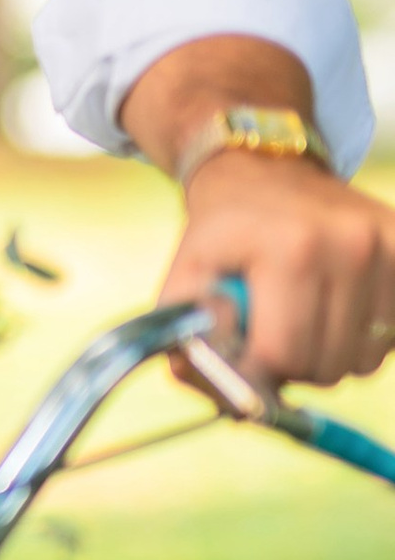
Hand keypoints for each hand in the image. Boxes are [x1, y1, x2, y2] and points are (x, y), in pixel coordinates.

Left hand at [158, 149, 394, 389]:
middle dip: (294, 365)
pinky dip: (362, 336)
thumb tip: (226, 390)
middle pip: (328, 365)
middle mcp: (349, 242)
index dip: (257, 370)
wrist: (267, 169)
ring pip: (365, 360)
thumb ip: (189, 335)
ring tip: (304, 314)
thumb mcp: (186, 274)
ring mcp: (387, 246)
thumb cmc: (224, 233)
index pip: (283, 354)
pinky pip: (393, 337)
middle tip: (273, 332)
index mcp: (288, 247)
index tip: (245, 354)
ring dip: (330, 353)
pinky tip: (337, 304)